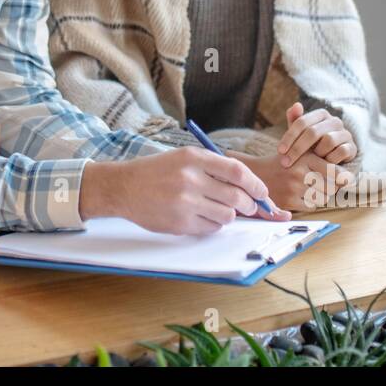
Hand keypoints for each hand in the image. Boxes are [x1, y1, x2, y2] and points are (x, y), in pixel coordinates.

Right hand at [81, 148, 290, 235]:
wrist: (123, 187)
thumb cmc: (156, 171)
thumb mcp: (183, 158)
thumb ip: (213, 167)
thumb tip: (248, 185)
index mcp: (193, 158)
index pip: (237, 172)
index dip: (255, 184)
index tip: (262, 193)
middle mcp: (190, 179)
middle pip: (236, 197)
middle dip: (249, 204)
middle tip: (249, 207)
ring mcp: (184, 203)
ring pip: (227, 216)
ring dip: (228, 215)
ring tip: (216, 209)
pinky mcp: (180, 223)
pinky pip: (211, 228)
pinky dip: (213, 225)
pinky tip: (201, 216)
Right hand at [236, 149, 352, 211]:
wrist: (257, 173)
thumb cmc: (285, 162)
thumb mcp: (301, 151)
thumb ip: (324, 159)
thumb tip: (350, 177)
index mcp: (305, 157)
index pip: (334, 171)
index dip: (342, 177)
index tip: (347, 180)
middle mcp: (300, 172)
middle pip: (331, 187)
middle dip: (331, 187)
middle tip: (326, 184)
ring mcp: (294, 188)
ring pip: (323, 198)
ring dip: (322, 196)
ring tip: (312, 189)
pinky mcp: (289, 201)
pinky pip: (311, 206)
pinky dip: (310, 203)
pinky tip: (302, 195)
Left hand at [277, 103, 356, 165]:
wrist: (329, 160)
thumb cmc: (310, 145)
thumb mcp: (299, 134)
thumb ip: (294, 120)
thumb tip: (296, 105)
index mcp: (321, 114)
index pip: (302, 122)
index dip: (289, 136)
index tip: (280, 151)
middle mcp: (335, 121)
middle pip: (313, 132)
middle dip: (297, 148)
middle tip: (286, 162)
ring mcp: (345, 133)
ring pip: (328, 140)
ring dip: (316, 153)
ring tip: (309, 162)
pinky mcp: (353, 147)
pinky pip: (341, 151)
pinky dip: (330, 159)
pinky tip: (322, 166)